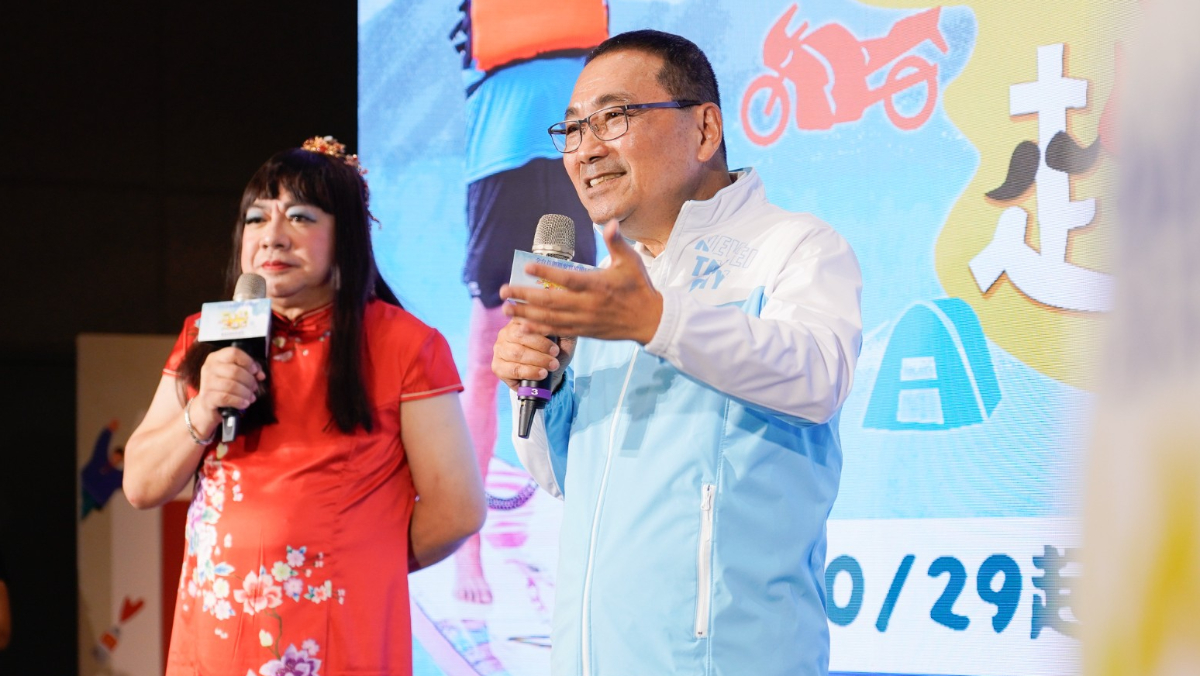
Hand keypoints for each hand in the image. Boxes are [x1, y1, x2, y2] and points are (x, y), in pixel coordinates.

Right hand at [192, 347, 265, 431]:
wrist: (208, 405)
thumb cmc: (224, 387)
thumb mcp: (236, 375)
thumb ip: (250, 370)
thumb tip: (260, 374)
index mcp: (216, 358)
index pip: (233, 353)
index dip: (248, 362)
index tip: (255, 371)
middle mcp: (209, 368)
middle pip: (235, 370)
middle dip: (249, 380)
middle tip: (254, 388)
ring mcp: (206, 383)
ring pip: (231, 385)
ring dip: (246, 392)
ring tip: (251, 397)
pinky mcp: (207, 398)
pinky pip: (226, 398)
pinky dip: (239, 401)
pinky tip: (244, 403)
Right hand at [492, 319, 575, 391]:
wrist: (549, 375)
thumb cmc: (555, 352)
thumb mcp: (562, 335)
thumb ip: (560, 324)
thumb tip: (559, 316)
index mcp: (519, 320)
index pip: (523, 317)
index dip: (537, 324)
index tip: (551, 331)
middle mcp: (506, 332)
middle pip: (520, 335)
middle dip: (541, 345)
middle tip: (556, 353)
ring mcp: (500, 350)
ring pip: (517, 353)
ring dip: (538, 360)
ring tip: (553, 365)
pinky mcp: (498, 367)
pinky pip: (514, 370)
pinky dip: (530, 372)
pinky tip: (541, 373)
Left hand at [499, 220, 663, 343]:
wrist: (650, 320)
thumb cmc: (639, 287)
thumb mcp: (631, 261)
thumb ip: (616, 242)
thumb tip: (610, 223)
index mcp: (598, 285)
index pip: (568, 279)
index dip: (547, 273)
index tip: (527, 267)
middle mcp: (588, 304)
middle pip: (551, 301)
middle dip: (525, 296)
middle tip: (504, 291)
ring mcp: (584, 320)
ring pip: (550, 318)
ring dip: (526, 314)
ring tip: (506, 309)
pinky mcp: (584, 332)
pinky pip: (558, 331)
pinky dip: (539, 329)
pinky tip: (523, 326)